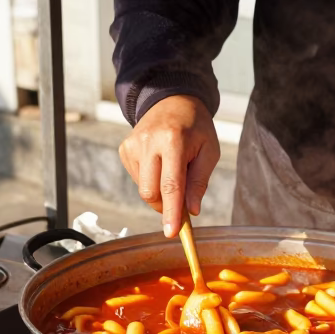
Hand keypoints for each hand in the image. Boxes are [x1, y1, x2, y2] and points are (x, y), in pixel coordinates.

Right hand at [119, 95, 219, 236]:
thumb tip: (191, 211)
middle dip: (166, 206)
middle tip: (181, 204)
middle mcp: (149, 142)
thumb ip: (199, 182)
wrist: (172, 100)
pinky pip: (138, 179)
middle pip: (151, 192)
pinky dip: (151, 180)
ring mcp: (133, 145)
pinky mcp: (125, 149)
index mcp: (173, 140)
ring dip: (160, 191)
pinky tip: (160, 163)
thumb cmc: (196, 127)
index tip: (172, 233)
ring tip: (172, 169)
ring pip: (143, 188)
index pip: (171, 185)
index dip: (171, 212)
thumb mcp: (209, 150)